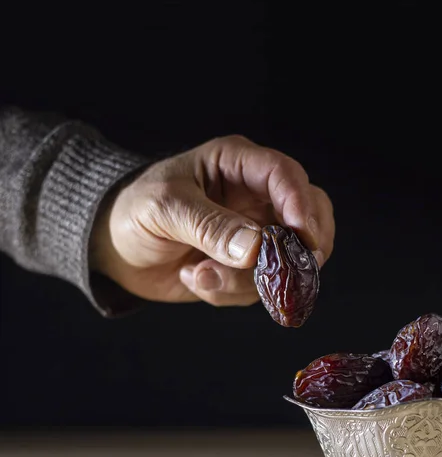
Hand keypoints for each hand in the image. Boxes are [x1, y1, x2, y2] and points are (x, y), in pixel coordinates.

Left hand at [90, 135, 334, 305]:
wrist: (116, 250)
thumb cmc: (134, 210)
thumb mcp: (164, 209)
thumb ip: (210, 226)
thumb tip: (258, 249)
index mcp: (237, 164)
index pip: (284, 174)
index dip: (301, 204)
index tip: (304, 238)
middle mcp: (255, 195)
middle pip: (311, 213)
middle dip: (300, 247)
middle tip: (280, 271)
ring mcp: (256, 232)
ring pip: (289, 258)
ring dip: (248, 280)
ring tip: (200, 275)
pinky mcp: (248, 265)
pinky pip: (262, 285)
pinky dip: (230, 292)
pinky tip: (196, 278)